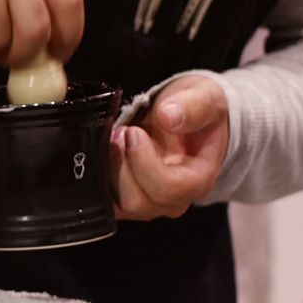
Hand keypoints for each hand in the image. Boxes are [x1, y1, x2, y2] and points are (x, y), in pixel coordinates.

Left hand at [109, 75, 229, 220]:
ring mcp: (146, 204)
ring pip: (116, 204)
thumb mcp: (204, 98)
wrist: (180, 118)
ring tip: (114, 138)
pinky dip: (98, 177)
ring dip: (108, 170)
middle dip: (121, 166)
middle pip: (137, 202)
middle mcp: (172, 200)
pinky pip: (104, 200)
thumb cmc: (195, 111)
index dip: (144, 163)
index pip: (168, 189)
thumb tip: (169, 117)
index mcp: (198, 181)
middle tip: (119, 133)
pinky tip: (104, 151)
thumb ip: (194, 106)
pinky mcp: (123, 200)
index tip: (133, 132)